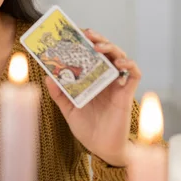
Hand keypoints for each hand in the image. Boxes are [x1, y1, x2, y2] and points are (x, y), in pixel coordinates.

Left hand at [45, 28, 140, 166]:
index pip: (91, 54)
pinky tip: (119, 63)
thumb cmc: (87, 128)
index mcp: (92, 79)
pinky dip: (129, 65)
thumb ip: (59, 93)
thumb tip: (47, 76)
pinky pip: (133, 74)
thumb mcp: (68, 109)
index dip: (86, 42)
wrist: (101, 148)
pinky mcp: (127, 94)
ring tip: (99, 46)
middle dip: (98, 39)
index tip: (75, 32)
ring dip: (111, 48)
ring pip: (120, 57)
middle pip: (106, 51)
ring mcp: (117, 85)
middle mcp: (105, 79)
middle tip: (87, 33)